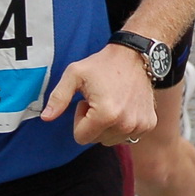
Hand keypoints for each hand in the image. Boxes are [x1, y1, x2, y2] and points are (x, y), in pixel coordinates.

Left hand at [41, 43, 156, 146]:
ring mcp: (139, 125)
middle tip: (99, 100)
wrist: (135, 55)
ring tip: (112, 102)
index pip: (81, 137)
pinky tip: (125, 105)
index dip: (79, 119)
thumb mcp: (74, 74)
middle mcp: (125, 124)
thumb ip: (58, 97)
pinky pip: (128, 136)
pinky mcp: (148, 124)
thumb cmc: (103, 64)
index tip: (87, 101)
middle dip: (93, 123)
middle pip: (96, 140)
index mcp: (106, 115)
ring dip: (108, 126)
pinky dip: (123, 124)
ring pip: (112, 140)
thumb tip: (46, 118)